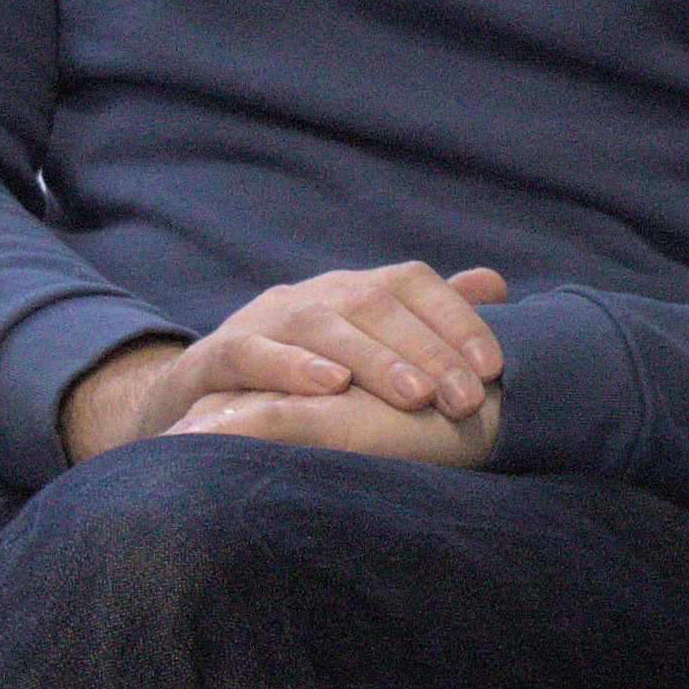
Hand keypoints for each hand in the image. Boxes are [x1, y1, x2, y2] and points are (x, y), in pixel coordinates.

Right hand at [57, 264, 512, 463]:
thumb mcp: (361, 354)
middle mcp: (308, 296)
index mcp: (348, 292)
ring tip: (416, 395)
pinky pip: (252, 353)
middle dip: (426, 350)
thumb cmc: (296, 385)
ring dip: (374, 359)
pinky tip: (330, 388)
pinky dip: (291, 367)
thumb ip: (424, 321)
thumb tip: (494, 284)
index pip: (410, 284)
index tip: (493, 368)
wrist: (193, 404)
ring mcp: (259, 321)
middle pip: (373, 304)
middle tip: (465, 398)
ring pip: (321, 325)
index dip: (455, 318)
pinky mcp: (215, 358)